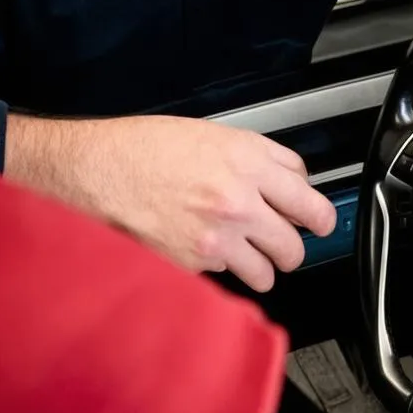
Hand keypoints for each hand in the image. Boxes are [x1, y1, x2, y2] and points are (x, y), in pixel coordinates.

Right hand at [4, 114, 335, 291]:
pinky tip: (209, 252)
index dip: (321, 215)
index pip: (310, 199)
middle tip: (284, 242)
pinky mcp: (192, 264)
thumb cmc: (143, 149)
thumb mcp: (213, 134)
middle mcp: (238, 202)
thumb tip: (292, 181)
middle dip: (293, 246)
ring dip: (264, 267)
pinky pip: (229, 277)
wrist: (92, 170)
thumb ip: (260, 158)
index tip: (321, 221)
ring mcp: (217, 237)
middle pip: (296, 243)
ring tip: (251, 256)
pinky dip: (224, 271)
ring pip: (268, 271)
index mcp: (248, 163)